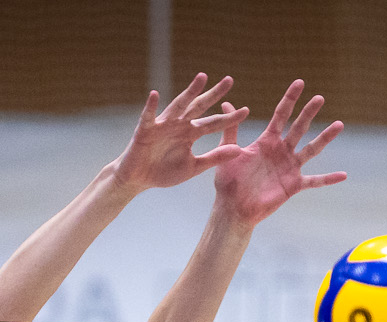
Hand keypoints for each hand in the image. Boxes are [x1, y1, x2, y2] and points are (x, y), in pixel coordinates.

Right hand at [108, 73, 251, 192]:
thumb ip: (215, 158)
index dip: (229, 118)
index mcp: (191, 133)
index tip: (247, 111)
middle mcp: (179, 124)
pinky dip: (151, 106)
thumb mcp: (194, 167)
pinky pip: (149, 116)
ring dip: (190, 92)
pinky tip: (155, 94)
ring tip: (202, 78)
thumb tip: (239, 150)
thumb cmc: (164, 172)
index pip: (214, 123)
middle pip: (200, 106)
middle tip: (230, 80)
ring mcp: (163, 124)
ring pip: (179, 105)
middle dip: (214, 94)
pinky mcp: (146, 130)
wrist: (139, 179)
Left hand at [212, 80, 346, 227]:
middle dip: (309, 112)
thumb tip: (227, 103)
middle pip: (298, 127)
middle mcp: (281, 151)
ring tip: (339, 124)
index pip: (281, 115)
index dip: (290, 99)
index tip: (300, 82)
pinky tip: (343, 175)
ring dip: (325, 138)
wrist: (233, 208)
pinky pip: (314, 181)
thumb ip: (231, 129)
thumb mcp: (228, 151)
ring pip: (311, 149)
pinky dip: (328, 178)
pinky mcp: (293, 185)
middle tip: (320, 98)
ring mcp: (289, 167)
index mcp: (266, 141)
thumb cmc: (228, 182)